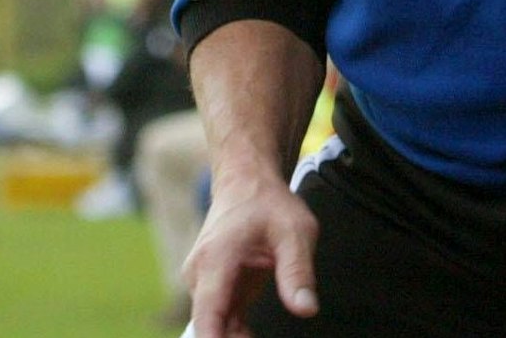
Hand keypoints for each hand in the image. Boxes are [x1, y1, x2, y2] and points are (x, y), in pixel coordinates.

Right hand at [183, 178, 319, 337]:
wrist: (246, 182)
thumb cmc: (269, 203)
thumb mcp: (295, 232)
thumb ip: (297, 271)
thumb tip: (306, 309)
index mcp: (215, 260)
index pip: (207, 316)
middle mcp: (200, 274)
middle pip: (210, 327)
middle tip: (260, 337)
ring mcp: (202, 282)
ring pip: (215, 326)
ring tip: (260, 336)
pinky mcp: (212, 287)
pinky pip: (220, 319)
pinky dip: (236, 333)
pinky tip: (254, 335)